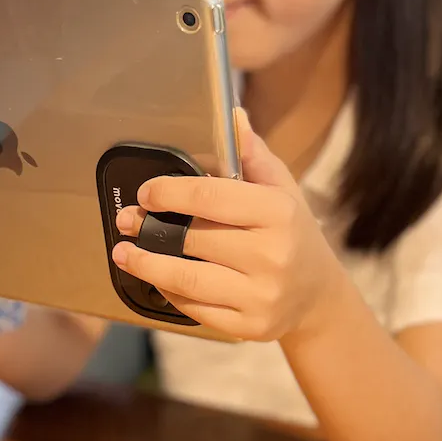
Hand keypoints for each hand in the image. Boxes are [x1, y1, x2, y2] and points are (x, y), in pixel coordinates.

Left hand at [113, 109, 347, 340]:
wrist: (318, 294)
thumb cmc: (292, 232)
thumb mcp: (282, 189)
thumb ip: (252, 155)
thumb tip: (233, 115)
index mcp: (278, 213)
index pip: (211, 196)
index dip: (169, 192)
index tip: (145, 193)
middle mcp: (272, 254)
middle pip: (193, 238)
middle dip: (150, 228)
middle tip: (127, 221)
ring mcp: (261, 295)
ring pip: (186, 279)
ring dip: (146, 265)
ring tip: (124, 254)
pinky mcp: (249, 325)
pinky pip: (195, 308)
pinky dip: (169, 292)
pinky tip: (157, 279)